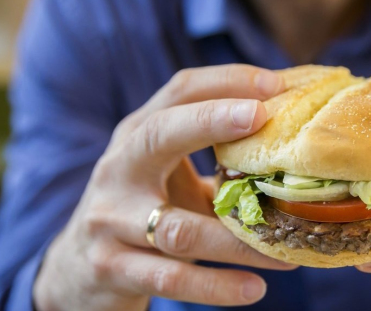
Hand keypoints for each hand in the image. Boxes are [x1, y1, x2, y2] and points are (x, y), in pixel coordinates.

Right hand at [33, 65, 295, 310]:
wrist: (75, 271)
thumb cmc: (142, 211)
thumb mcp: (169, 175)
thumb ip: (217, 160)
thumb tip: (296, 141)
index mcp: (138, 135)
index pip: (179, 92)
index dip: (225, 81)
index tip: (275, 83)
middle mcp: (118, 168)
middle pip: (160, 133)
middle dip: (210, 119)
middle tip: (262, 116)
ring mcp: (109, 219)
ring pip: (177, 227)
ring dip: (237, 240)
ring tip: (286, 248)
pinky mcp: (110, 267)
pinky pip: (170, 276)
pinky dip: (216, 285)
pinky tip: (254, 289)